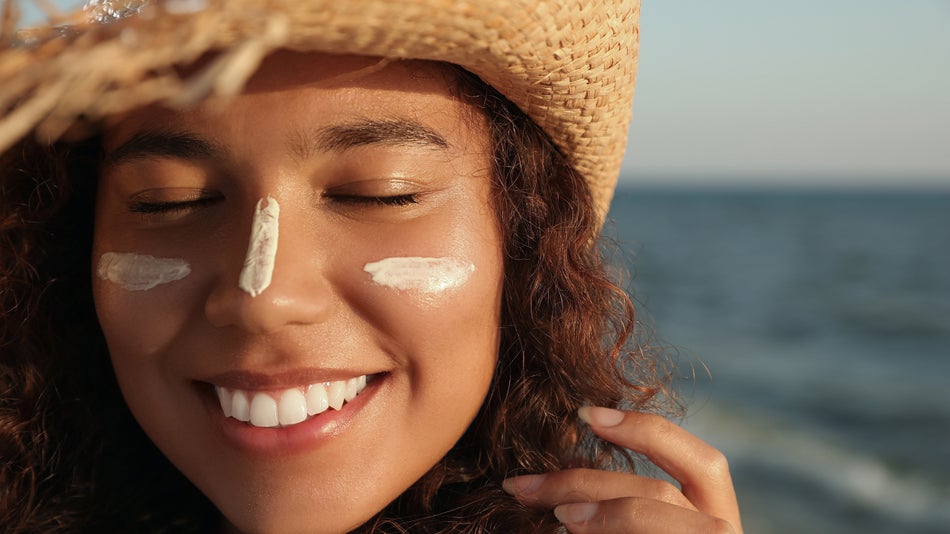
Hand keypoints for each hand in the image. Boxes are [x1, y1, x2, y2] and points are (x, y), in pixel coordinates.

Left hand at [502, 407, 741, 532]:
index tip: (585, 414)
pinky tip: (574, 530)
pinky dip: (609, 531)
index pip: (703, 462)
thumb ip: (624, 510)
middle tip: (523, 485)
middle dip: (585, 480)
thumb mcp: (646, 527)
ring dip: (603, 510)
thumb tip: (561, 491)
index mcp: (717, 519)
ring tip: (558, 515)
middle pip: (658, 492)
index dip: (647, 430)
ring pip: (656, 512)